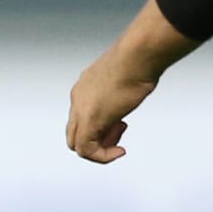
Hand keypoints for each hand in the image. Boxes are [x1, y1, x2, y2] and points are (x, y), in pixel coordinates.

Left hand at [66, 0, 199, 162]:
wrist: (137, 55)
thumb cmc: (137, 60)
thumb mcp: (124, 76)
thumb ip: (118, 89)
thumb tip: (129, 89)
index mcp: (84, 86)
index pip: (80, 116)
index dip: (100, 126)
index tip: (120, 124)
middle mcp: (78, 97)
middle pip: (75, 132)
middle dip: (97, 139)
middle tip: (119, 133)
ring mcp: (81, 108)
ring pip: (76, 143)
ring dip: (100, 148)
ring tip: (120, 141)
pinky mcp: (90, 119)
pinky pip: (86, 149)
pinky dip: (102, 156)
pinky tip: (119, 151)